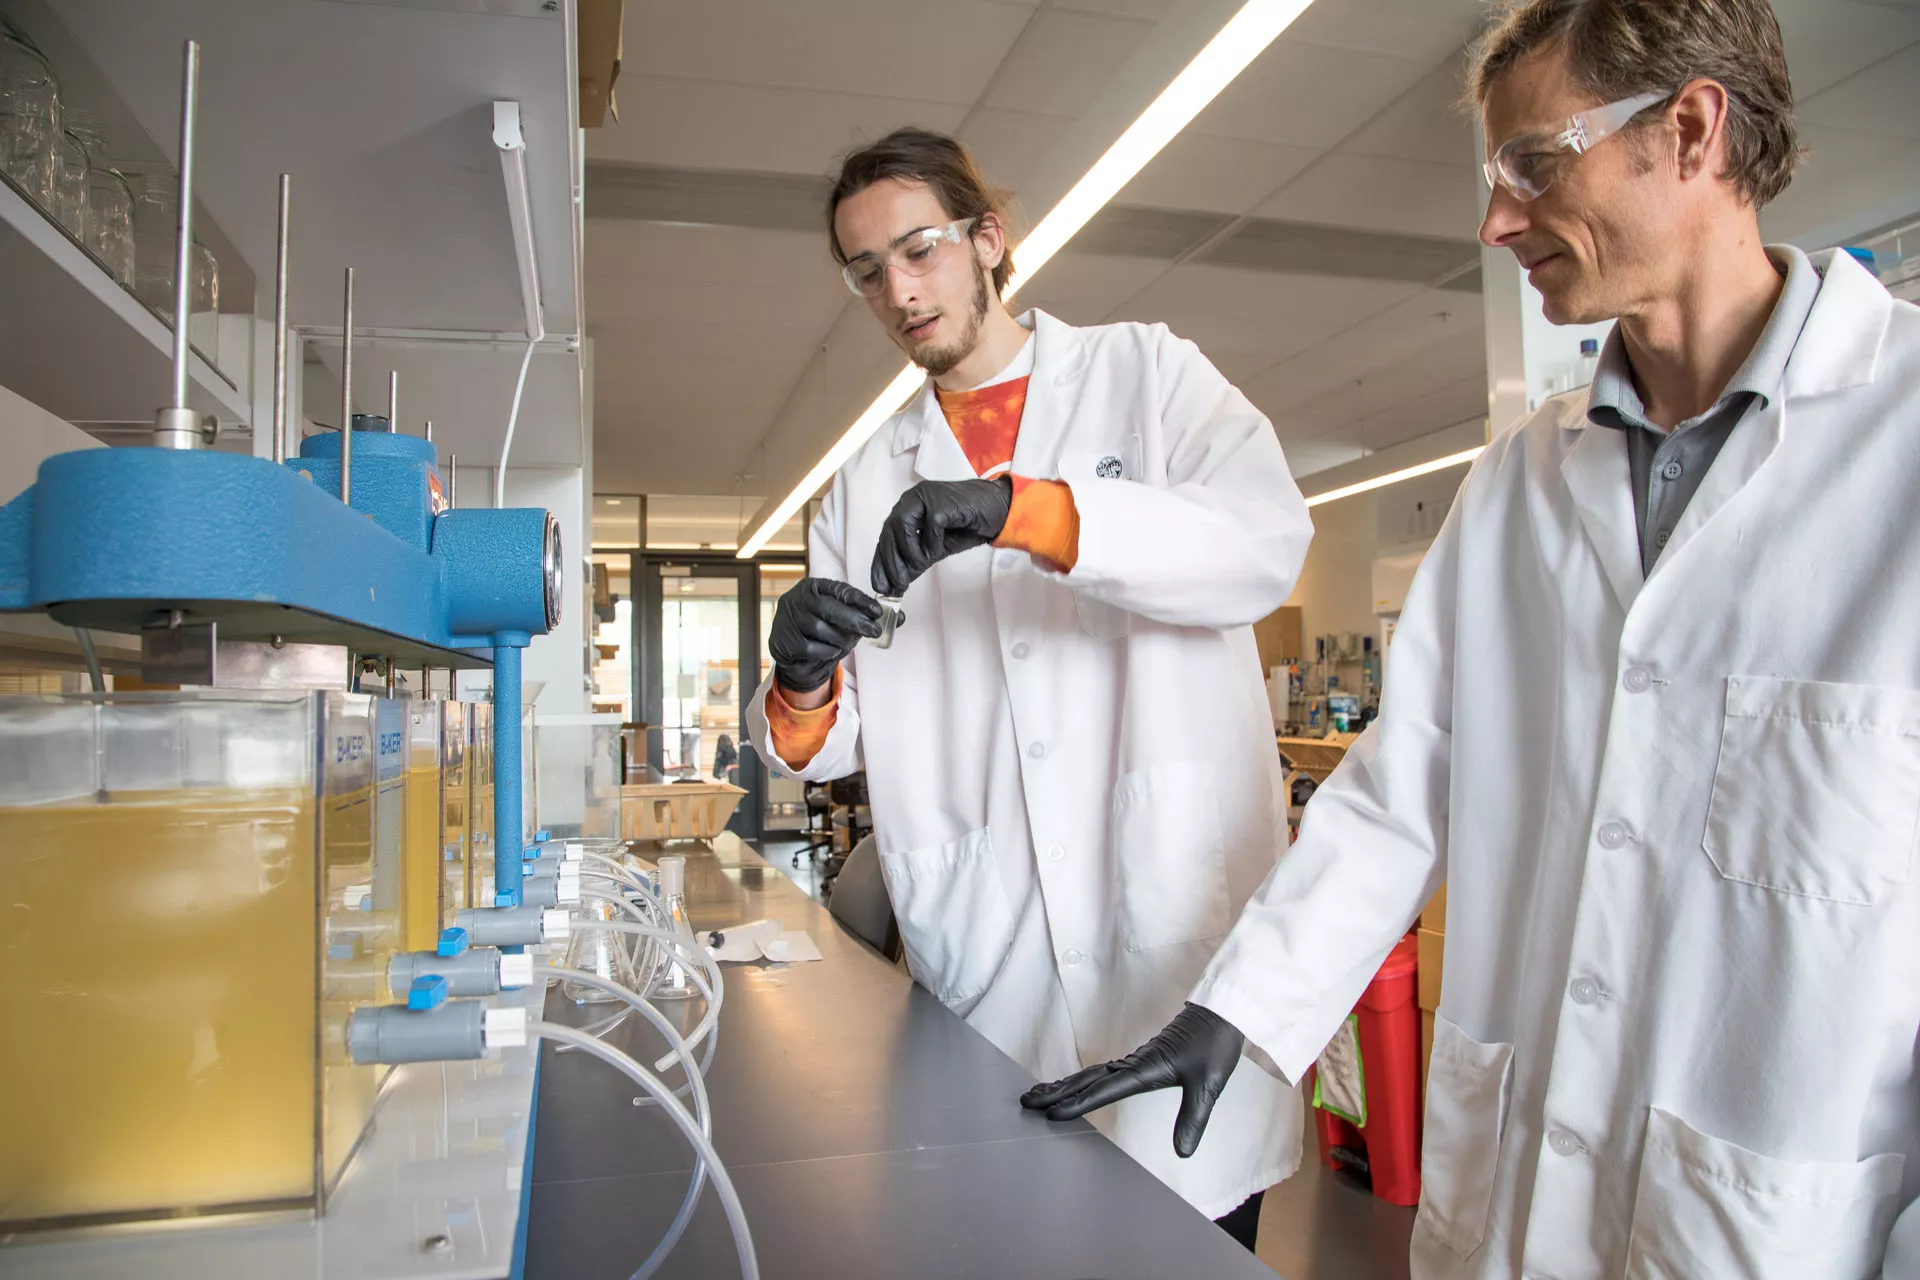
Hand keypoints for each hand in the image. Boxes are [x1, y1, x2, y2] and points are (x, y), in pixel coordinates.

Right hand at [768, 578, 887, 694]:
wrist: (795, 653)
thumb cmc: (823, 629)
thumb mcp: (843, 618)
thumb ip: (866, 615)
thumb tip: (900, 618)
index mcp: (812, 586)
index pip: (839, 589)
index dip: (860, 600)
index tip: (878, 611)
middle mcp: (797, 599)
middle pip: (829, 608)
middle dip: (856, 620)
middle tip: (875, 630)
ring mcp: (789, 620)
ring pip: (822, 630)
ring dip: (841, 639)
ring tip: (848, 643)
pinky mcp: (785, 641)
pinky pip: (813, 648)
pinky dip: (828, 652)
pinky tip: (832, 651)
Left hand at [871, 476, 1013, 597]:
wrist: (994, 512)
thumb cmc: (965, 526)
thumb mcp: (935, 550)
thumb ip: (916, 563)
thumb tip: (896, 583)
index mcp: (907, 510)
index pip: (886, 537)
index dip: (881, 563)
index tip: (880, 585)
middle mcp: (912, 500)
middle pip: (890, 532)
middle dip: (892, 562)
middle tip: (899, 584)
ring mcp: (925, 497)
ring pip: (903, 526)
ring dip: (911, 551)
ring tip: (923, 564)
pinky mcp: (941, 500)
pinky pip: (930, 524)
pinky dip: (933, 542)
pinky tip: (940, 548)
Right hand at [1019, 1004, 1243, 1157]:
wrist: (1222, 1014)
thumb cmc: (1215, 1044)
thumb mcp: (1209, 1084)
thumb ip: (1193, 1119)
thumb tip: (1182, 1153)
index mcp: (1145, 1068)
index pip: (1104, 1089)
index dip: (1078, 1103)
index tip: (1052, 1113)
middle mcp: (1134, 1063)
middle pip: (1087, 1078)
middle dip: (1056, 1091)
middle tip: (1027, 1101)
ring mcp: (1135, 1060)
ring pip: (1090, 1073)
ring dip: (1064, 1084)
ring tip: (1038, 1092)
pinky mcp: (1140, 1059)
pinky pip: (1102, 1071)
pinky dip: (1082, 1079)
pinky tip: (1076, 1084)